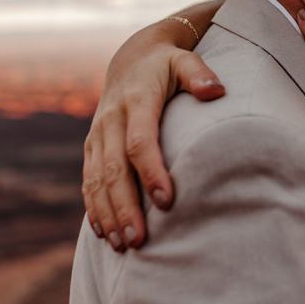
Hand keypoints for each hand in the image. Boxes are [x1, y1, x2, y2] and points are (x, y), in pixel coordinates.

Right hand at [82, 26, 224, 249]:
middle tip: (138, 240)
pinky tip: (103, 233)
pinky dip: (93, 207)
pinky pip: (88, 180)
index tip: (167, 201)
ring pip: (96, 179)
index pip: (140, 142)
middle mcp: (111, 119)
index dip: (151, 172)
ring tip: (122, 245)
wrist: (133, 58)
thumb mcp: (186, 60)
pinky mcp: (92, 146)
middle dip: (125, 206)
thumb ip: (200, 74)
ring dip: (107, 214)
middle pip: (114, 169)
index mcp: (136, 100)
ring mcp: (98, 134)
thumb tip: (216, 91)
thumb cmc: (168, 64)